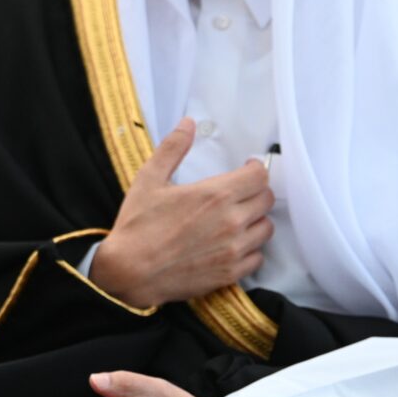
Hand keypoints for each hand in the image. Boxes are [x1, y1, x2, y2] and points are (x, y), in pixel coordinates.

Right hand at [88, 118, 273, 308]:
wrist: (130, 271)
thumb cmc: (138, 225)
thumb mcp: (149, 179)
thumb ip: (172, 148)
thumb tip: (188, 123)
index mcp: (214, 195)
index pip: (259, 177)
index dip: (255, 169)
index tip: (246, 168)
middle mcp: (231, 221)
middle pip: (266, 200)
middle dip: (256, 191)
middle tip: (240, 191)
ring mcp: (234, 249)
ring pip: (266, 228)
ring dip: (255, 219)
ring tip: (237, 217)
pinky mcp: (231, 273)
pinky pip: (257, 257)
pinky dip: (250, 248)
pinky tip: (232, 243)